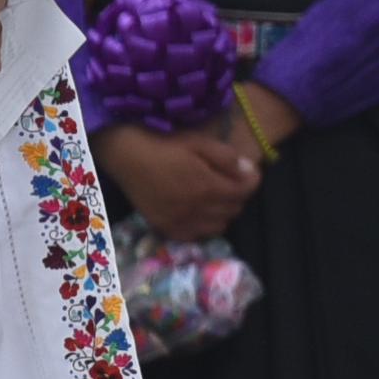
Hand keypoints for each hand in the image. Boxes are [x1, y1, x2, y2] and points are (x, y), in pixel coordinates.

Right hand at [94, 117, 264, 244]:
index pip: (245, 192)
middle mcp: (195, 210)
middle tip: (230, 180)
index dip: (252, 180)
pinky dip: (204, 226)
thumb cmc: (164, 144)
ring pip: (219, 226)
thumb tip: (249, 171)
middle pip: (234, 209)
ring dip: (224, 212)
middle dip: (238, 195)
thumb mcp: (200, 142)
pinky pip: (196, 236)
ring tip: (215, 196)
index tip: (248, 171)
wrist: (126, 155)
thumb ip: (227, 158)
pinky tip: (200, 212)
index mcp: (206, 187)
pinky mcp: (165, 228)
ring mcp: (179, 222)